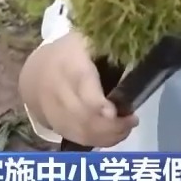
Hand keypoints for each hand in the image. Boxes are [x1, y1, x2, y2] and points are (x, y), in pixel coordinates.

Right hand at [33, 33, 137, 147]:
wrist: (37, 70)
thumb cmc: (73, 52)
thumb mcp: (90, 40)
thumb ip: (112, 50)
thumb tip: (143, 60)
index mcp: (69, 62)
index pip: (81, 84)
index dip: (96, 103)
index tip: (113, 112)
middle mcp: (57, 89)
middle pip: (82, 114)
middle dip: (110, 124)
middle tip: (132, 121)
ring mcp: (51, 111)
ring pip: (80, 130)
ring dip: (107, 135)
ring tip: (126, 128)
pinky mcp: (53, 125)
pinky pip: (76, 138)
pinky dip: (97, 140)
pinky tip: (113, 135)